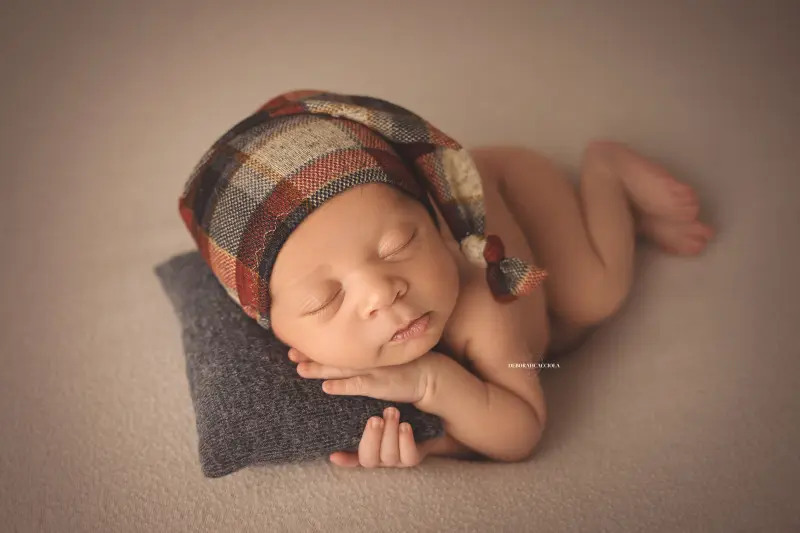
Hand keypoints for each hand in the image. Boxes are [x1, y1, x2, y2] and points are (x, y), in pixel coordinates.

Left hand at [289, 348, 437, 404]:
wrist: (429, 375)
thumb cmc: (405, 368)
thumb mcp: (383, 358)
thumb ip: (365, 356)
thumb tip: (346, 357)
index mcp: (366, 351)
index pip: (337, 346)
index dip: (316, 346)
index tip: (295, 344)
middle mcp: (367, 357)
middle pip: (334, 355)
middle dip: (311, 355)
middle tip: (290, 353)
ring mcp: (373, 370)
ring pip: (341, 369)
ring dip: (320, 370)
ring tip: (300, 370)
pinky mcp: (380, 385)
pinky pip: (358, 386)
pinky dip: (342, 387)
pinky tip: (327, 388)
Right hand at [327, 407, 429, 467]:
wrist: (426, 406)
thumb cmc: (395, 402)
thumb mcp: (373, 401)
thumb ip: (355, 401)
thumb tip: (328, 389)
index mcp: (367, 446)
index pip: (352, 457)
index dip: (344, 459)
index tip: (334, 454)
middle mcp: (380, 456)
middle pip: (369, 459)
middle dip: (371, 439)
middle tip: (374, 419)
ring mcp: (397, 458)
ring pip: (389, 457)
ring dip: (390, 433)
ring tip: (392, 411)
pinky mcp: (414, 456)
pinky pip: (409, 457)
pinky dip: (405, 441)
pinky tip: (405, 426)